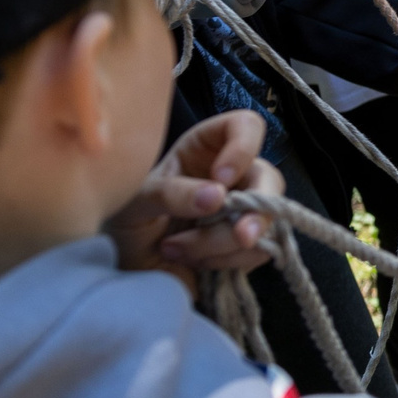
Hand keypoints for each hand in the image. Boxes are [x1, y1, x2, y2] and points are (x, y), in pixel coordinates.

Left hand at [106, 111, 281, 292]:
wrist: (127, 270)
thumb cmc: (127, 222)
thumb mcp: (137, 200)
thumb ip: (172, 193)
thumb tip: (216, 197)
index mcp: (207, 148)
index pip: (247, 127)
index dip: (243, 149)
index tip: (221, 179)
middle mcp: (233, 176)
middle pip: (270, 179)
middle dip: (257, 210)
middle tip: (242, 235)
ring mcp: (243, 212)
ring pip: (266, 221)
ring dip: (224, 243)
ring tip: (178, 250)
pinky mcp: (246, 247)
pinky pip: (260, 251)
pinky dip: (227, 261)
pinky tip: (195, 263)